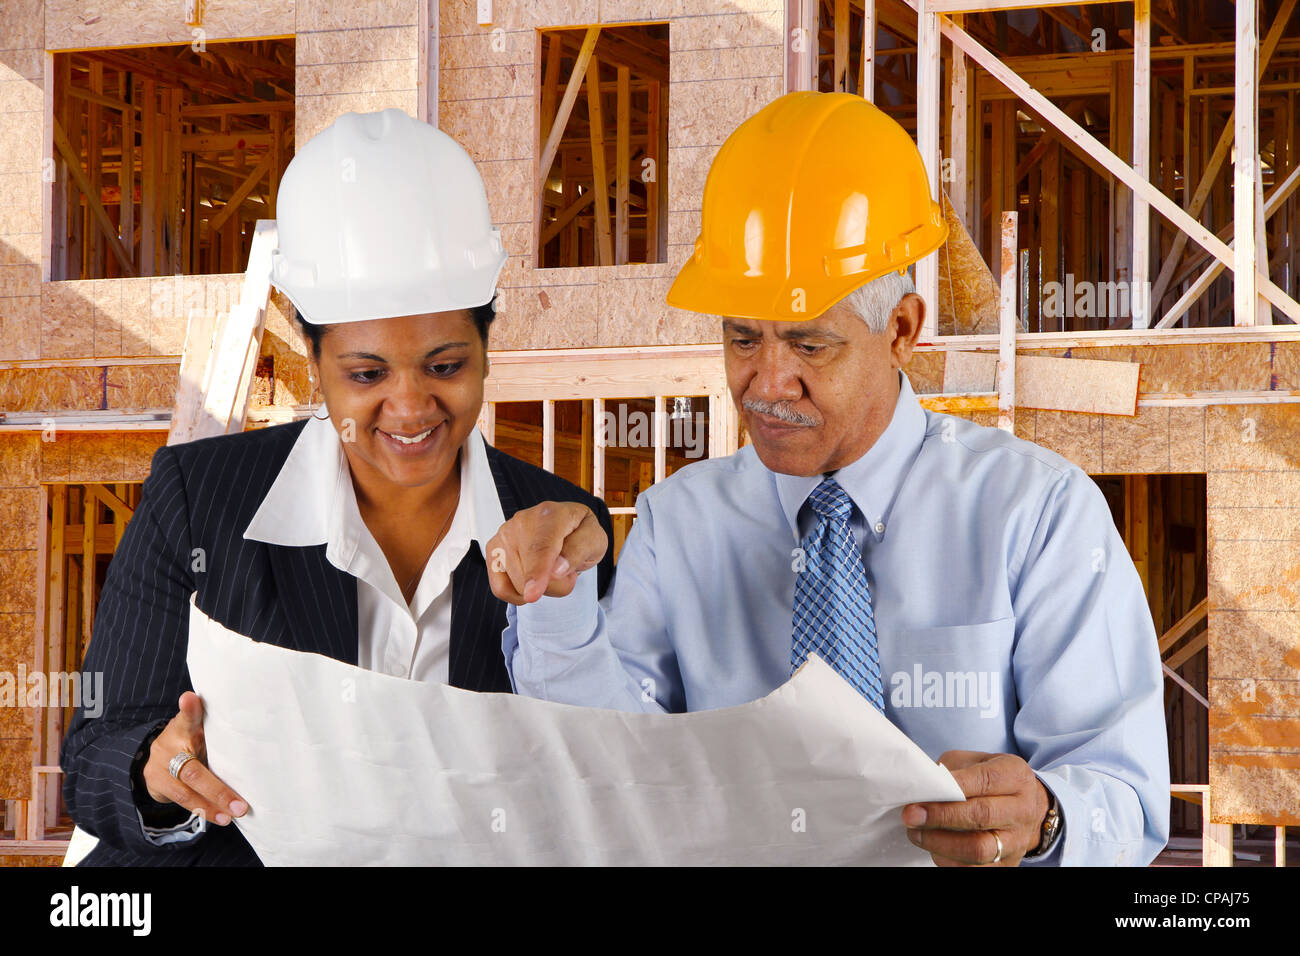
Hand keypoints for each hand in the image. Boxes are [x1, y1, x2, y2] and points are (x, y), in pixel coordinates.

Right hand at [142, 691, 248, 826]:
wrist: (157, 758)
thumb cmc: (191, 741)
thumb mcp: (200, 729)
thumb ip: (218, 729)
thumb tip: (255, 729)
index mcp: (183, 727)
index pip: (187, 717)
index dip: (189, 709)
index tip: (190, 698)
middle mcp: (168, 745)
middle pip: (193, 771)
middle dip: (218, 791)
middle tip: (241, 806)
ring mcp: (158, 767)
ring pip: (185, 792)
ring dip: (212, 806)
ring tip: (232, 816)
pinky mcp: (155, 784)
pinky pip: (181, 801)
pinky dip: (203, 810)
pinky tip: (220, 816)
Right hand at [485, 501, 606, 604]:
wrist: (566, 529)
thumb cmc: (580, 534)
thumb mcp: (594, 540)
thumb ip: (579, 551)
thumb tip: (556, 570)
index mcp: (551, 514)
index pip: (541, 547)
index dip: (537, 572)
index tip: (532, 594)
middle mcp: (522, 521)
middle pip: (529, 571)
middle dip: (554, 585)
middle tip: (567, 572)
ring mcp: (504, 535)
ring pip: (517, 583)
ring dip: (540, 588)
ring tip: (551, 570)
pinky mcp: (493, 550)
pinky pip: (500, 588)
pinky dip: (518, 595)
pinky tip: (532, 583)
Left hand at [900, 750, 1048, 866]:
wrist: (1022, 807)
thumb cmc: (989, 780)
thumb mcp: (974, 762)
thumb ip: (951, 771)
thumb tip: (922, 787)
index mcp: (1015, 776)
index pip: (984, 780)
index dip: (952, 787)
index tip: (922, 794)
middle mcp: (1022, 809)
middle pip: (981, 815)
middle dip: (941, 816)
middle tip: (911, 816)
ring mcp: (1017, 840)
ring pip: (979, 849)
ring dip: (940, 843)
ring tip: (917, 834)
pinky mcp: (1008, 864)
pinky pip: (976, 869)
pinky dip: (949, 861)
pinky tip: (933, 849)